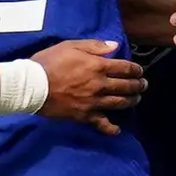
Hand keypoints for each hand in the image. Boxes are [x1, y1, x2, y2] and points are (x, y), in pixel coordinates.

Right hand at [28, 39, 146, 134]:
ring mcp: (94, 102)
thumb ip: (95, 46)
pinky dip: (111, 128)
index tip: (140, 71)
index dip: (135, 69)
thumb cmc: (49, 62)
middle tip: (143, 85)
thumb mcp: (71, 46)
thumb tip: (115, 46)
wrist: (32, 85)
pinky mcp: (85, 116)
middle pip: (126, 86)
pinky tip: (117, 130)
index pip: (125, 68)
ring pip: (119, 103)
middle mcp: (100, 85)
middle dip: (138, 85)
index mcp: (98, 66)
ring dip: (131, 101)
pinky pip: (102, 124)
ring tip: (136, 99)